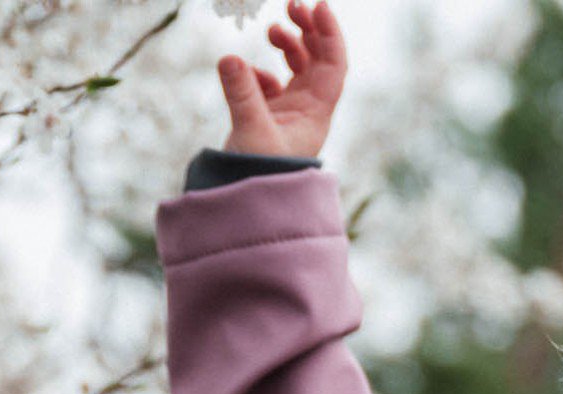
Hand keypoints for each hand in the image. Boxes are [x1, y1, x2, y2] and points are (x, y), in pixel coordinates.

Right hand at [215, 0, 345, 160]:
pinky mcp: (270, 119)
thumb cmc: (259, 175)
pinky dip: (262, 72)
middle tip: (292, 5)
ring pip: (298, 69)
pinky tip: (246, 72)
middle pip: (318, 59)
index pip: (333, 63)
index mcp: (316, 110)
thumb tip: (229, 59)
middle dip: (308, 30)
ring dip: (289, 45)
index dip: (330, 32)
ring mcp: (291, 113)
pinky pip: (272, 86)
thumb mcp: (251, 132)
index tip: (319, 5)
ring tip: (272, 30)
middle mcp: (309, 109)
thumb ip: (241, 93)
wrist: (248, 206)